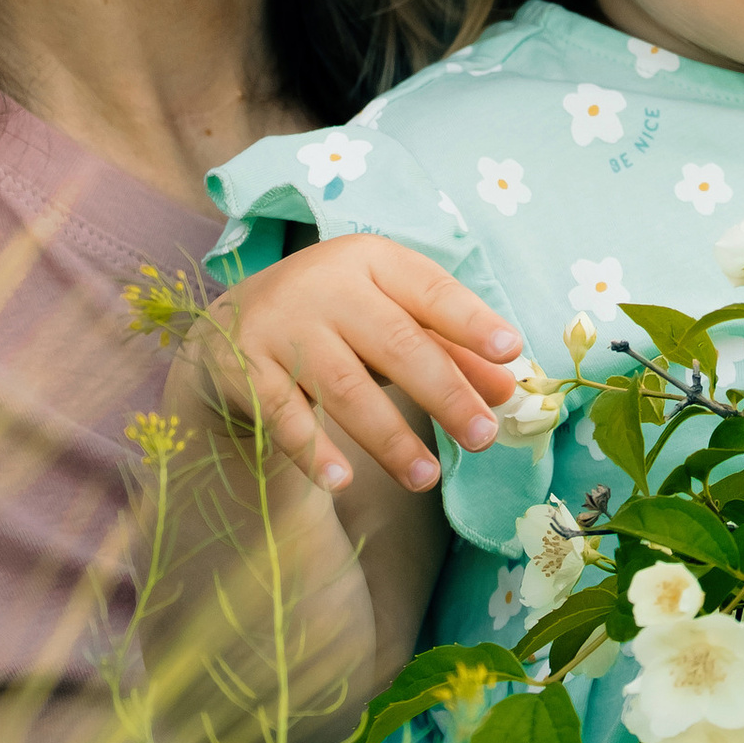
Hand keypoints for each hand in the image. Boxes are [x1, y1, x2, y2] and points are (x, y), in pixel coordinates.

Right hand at [179, 236, 523, 492]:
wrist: (232, 321)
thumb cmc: (337, 318)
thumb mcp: (391, 314)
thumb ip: (448, 346)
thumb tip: (506, 390)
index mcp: (371, 260)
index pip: (429, 290)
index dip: (470, 321)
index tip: (510, 352)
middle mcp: (325, 285)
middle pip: (395, 343)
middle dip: (445, 393)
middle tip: (484, 437)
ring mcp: (281, 325)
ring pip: (345, 388)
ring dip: (391, 438)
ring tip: (428, 478)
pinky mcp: (245, 368)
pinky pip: (285, 417)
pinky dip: (315, 452)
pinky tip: (344, 482)